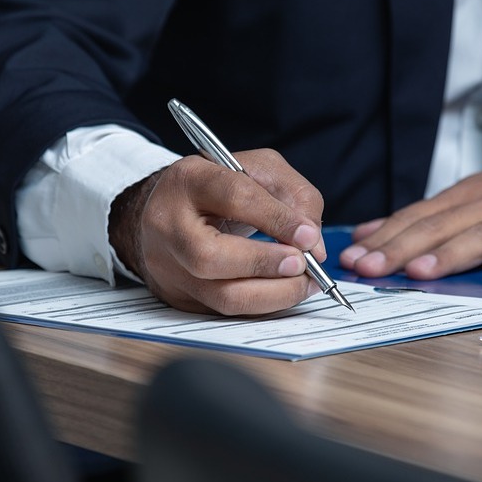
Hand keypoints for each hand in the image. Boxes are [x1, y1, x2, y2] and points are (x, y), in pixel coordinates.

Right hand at [109, 149, 326, 314]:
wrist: (169, 210)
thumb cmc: (220, 188)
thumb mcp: (258, 170)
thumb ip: (294, 196)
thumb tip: (313, 245)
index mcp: (188, 181)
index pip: (234, 197)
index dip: (276, 219)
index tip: (309, 236)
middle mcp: (168, 225)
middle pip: (210, 257)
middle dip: (265, 265)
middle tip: (302, 264)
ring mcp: (168, 267)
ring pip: (220, 296)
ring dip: (272, 295)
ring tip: (303, 283)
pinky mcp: (179, 296)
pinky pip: (226, 312)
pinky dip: (263, 306)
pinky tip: (283, 292)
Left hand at [339, 151, 481, 280]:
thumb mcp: (473, 197)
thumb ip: (425, 217)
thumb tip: (371, 233)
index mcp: (464, 198)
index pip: (416, 217)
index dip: (384, 237)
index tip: (352, 257)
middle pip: (438, 227)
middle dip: (400, 248)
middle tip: (370, 267)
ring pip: (480, 236)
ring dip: (449, 254)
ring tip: (421, 271)